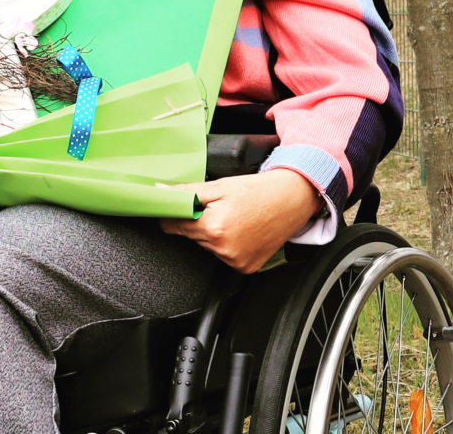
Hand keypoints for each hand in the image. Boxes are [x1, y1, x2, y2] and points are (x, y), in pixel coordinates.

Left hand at [160, 169, 322, 273]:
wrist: (291, 199)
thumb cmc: (258, 191)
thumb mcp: (219, 186)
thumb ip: (187, 192)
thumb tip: (162, 192)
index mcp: (214, 228)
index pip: (175, 226)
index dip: (171, 215)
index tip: (170, 209)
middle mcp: (224, 249)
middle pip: (191, 236)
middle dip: (195, 221)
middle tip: (214, 207)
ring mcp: (236, 261)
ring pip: (207, 246)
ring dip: (211, 233)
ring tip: (231, 217)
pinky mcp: (246, 267)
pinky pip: (224, 256)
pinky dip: (226, 244)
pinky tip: (239, 230)